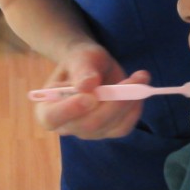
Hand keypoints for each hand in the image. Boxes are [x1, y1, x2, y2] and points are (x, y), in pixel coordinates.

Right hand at [35, 42, 149, 138]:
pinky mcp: (109, 131)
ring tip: (140, 76)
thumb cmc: (81, 60)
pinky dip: (135, 107)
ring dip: (129, 101)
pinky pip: (124, 126)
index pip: (52, 118)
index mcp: (48, 108)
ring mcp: (89, 132)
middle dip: (113, 102)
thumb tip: (87, 85)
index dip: (70, 110)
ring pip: (111, 126)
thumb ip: (82, 69)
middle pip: (89, 125)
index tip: (90, 97)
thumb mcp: (81, 57)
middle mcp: (67, 126)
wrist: (93, 66)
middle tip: (131, 80)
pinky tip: (139, 89)